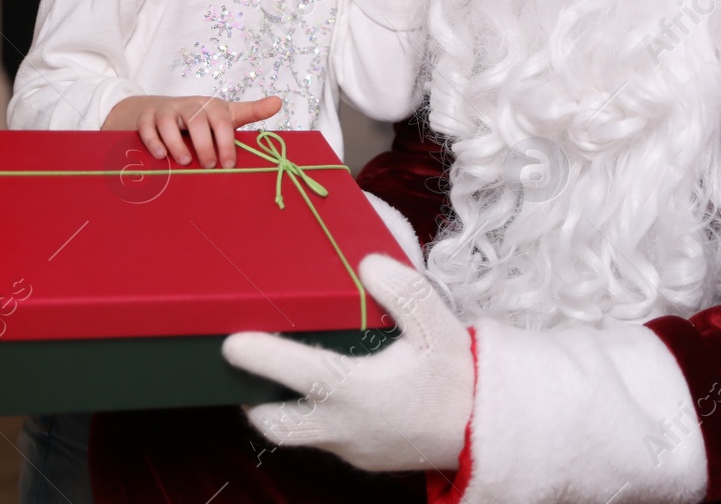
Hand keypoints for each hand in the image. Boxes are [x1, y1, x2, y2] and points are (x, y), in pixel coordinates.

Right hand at [100, 94, 281, 168]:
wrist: (158, 109)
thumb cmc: (198, 118)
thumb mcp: (226, 114)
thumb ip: (251, 112)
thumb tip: (279, 102)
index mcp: (212, 107)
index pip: (222, 121)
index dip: (227, 143)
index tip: (230, 165)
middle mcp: (190, 106)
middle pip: (197, 121)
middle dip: (204, 145)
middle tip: (208, 166)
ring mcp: (166, 111)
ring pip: (169, 122)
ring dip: (176, 143)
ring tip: (184, 162)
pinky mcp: (146, 118)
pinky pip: (147, 127)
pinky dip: (153, 141)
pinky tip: (160, 156)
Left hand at [222, 254, 472, 471]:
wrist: (487, 429)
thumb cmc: (457, 376)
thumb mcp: (438, 325)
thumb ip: (404, 292)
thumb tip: (368, 263)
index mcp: (359, 391)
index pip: (299, 374)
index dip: (262, 358)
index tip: (232, 342)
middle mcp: (347, 426)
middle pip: (278, 424)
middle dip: (252, 399)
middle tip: (244, 366)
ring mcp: (351, 448)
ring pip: (297, 436)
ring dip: (280, 409)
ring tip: (276, 377)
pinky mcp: (361, 458)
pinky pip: (323, 439)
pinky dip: (311, 417)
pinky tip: (321, 392)